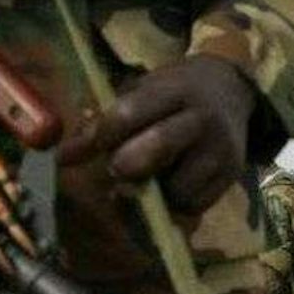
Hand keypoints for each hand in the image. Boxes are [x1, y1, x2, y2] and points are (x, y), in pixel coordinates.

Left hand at [61, 55, 255, 213]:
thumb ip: (104, 121)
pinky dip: (175, 203)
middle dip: (126, 165)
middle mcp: (202, 118)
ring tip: (150, 176)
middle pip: (156, 148)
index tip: (90, 145)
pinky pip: (194, 205)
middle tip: (118, 168)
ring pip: (176, 188)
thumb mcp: (142, 91)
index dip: (103, 135)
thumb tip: (62, 158)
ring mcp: (221, 150)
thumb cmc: (174, 92)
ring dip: (153, 192)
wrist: (231, 90)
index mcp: (175, 89)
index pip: (128, 114)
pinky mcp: (231, 175)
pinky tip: (170, 185)